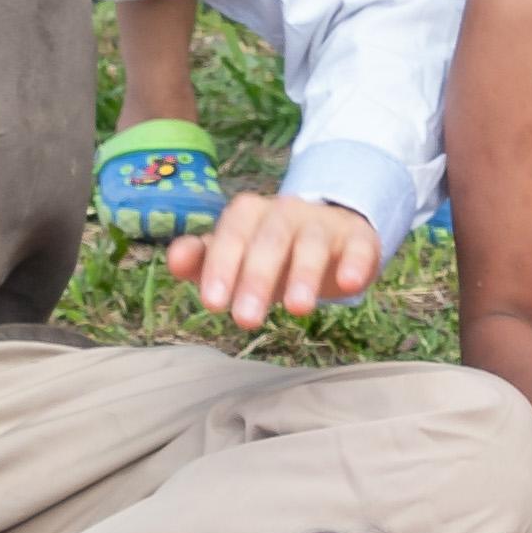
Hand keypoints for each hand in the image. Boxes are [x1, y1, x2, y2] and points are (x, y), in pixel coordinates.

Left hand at [182, 192, 379, 328]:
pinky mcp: (358, 237)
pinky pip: (358, 246)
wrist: (328, 235)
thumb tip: (172, 260)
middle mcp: (285, 212)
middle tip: (246, 320)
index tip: (213, 304)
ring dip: (304, 274)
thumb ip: (201, 260)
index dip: (221, 267)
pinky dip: (355, 263)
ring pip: (312, 243)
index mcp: (249, 213)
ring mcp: (323, 223)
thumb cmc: (269, 254)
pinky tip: (350, 284)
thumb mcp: (234, 257)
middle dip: (257, 279)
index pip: (231, 235)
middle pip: (269, 241)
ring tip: (297, 310)